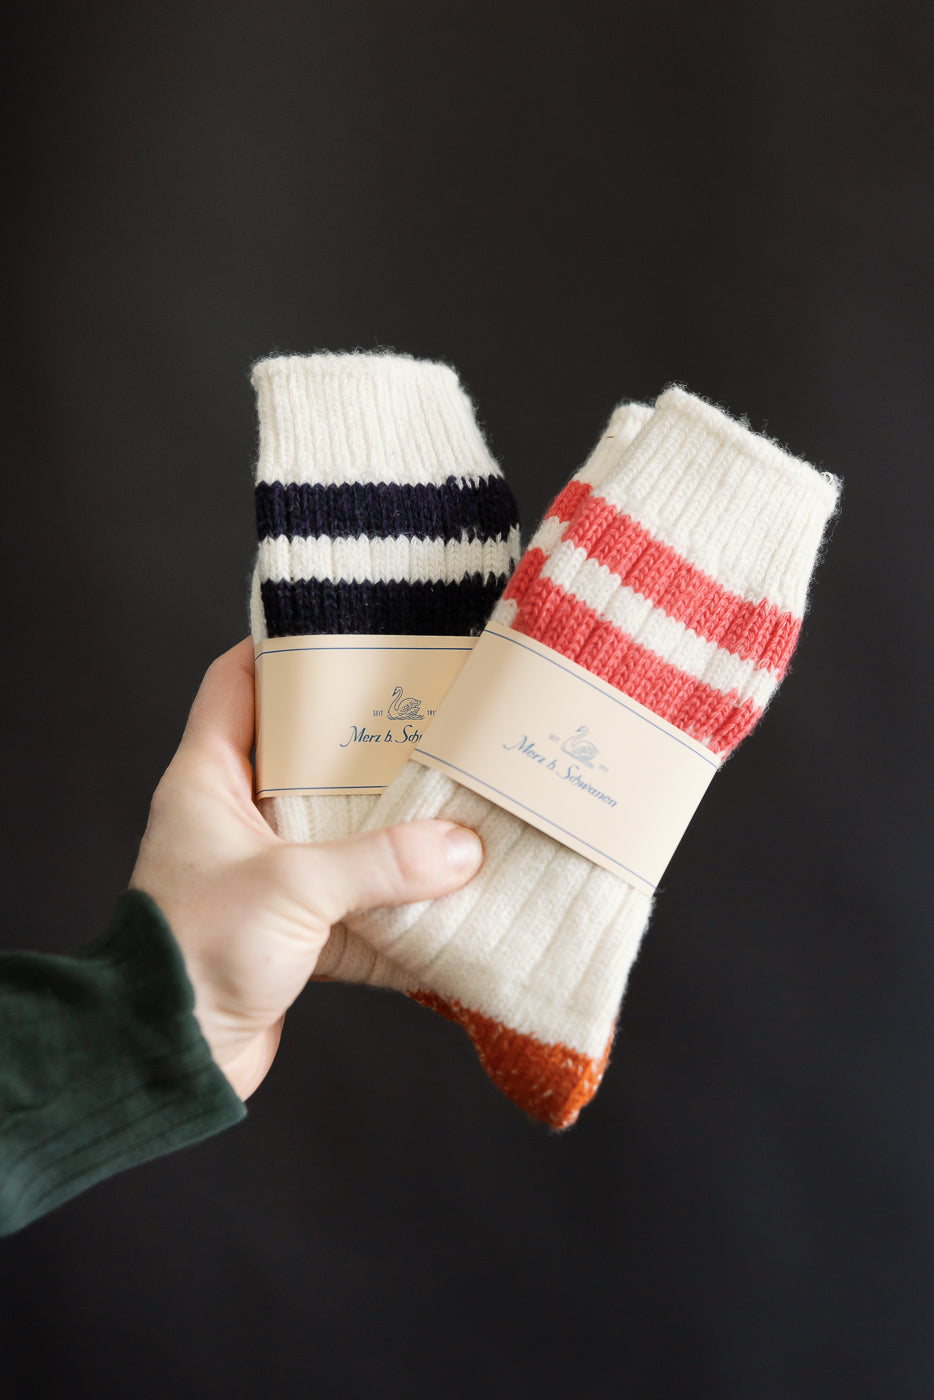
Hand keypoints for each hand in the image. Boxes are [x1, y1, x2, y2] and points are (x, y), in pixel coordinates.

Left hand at [129, 639, 482, 1099]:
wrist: (169, 1057)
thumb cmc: (196, 953)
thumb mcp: (293, 888)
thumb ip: (381, 863)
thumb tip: (462, 847)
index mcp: (208, 782)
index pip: (234, 685)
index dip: (278, 649)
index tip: (339, 630)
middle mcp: (233, 821)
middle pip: (302, 755)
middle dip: (363, 742)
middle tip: (423, 716)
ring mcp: (261, 876)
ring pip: (335, 830)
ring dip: (390, 825)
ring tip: (451, 797)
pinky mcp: (288, 931)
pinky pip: (353, 902)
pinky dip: (396, 902)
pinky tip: (448, 894)